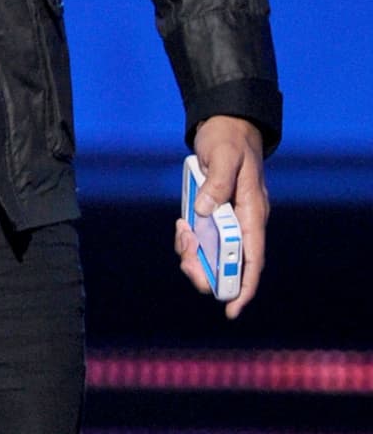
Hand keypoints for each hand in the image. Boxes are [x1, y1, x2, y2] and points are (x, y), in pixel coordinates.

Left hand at [174, 115, 267, 318]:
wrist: (226, 123)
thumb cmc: (229, 139)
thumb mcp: (224, 156)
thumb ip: (216, 184)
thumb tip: (203, 211)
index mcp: (252, 212)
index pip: (252, 259)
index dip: (243, 286)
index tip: (231, 310)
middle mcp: (243, 220)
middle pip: (229, 263)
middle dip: (207, 271)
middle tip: (186, 260)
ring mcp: (228, 217)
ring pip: (213, 253)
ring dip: (195, 254)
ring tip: (182, 233)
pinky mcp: (213, 211)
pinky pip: (202, 236)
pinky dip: (190, 238)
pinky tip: (181, 225)